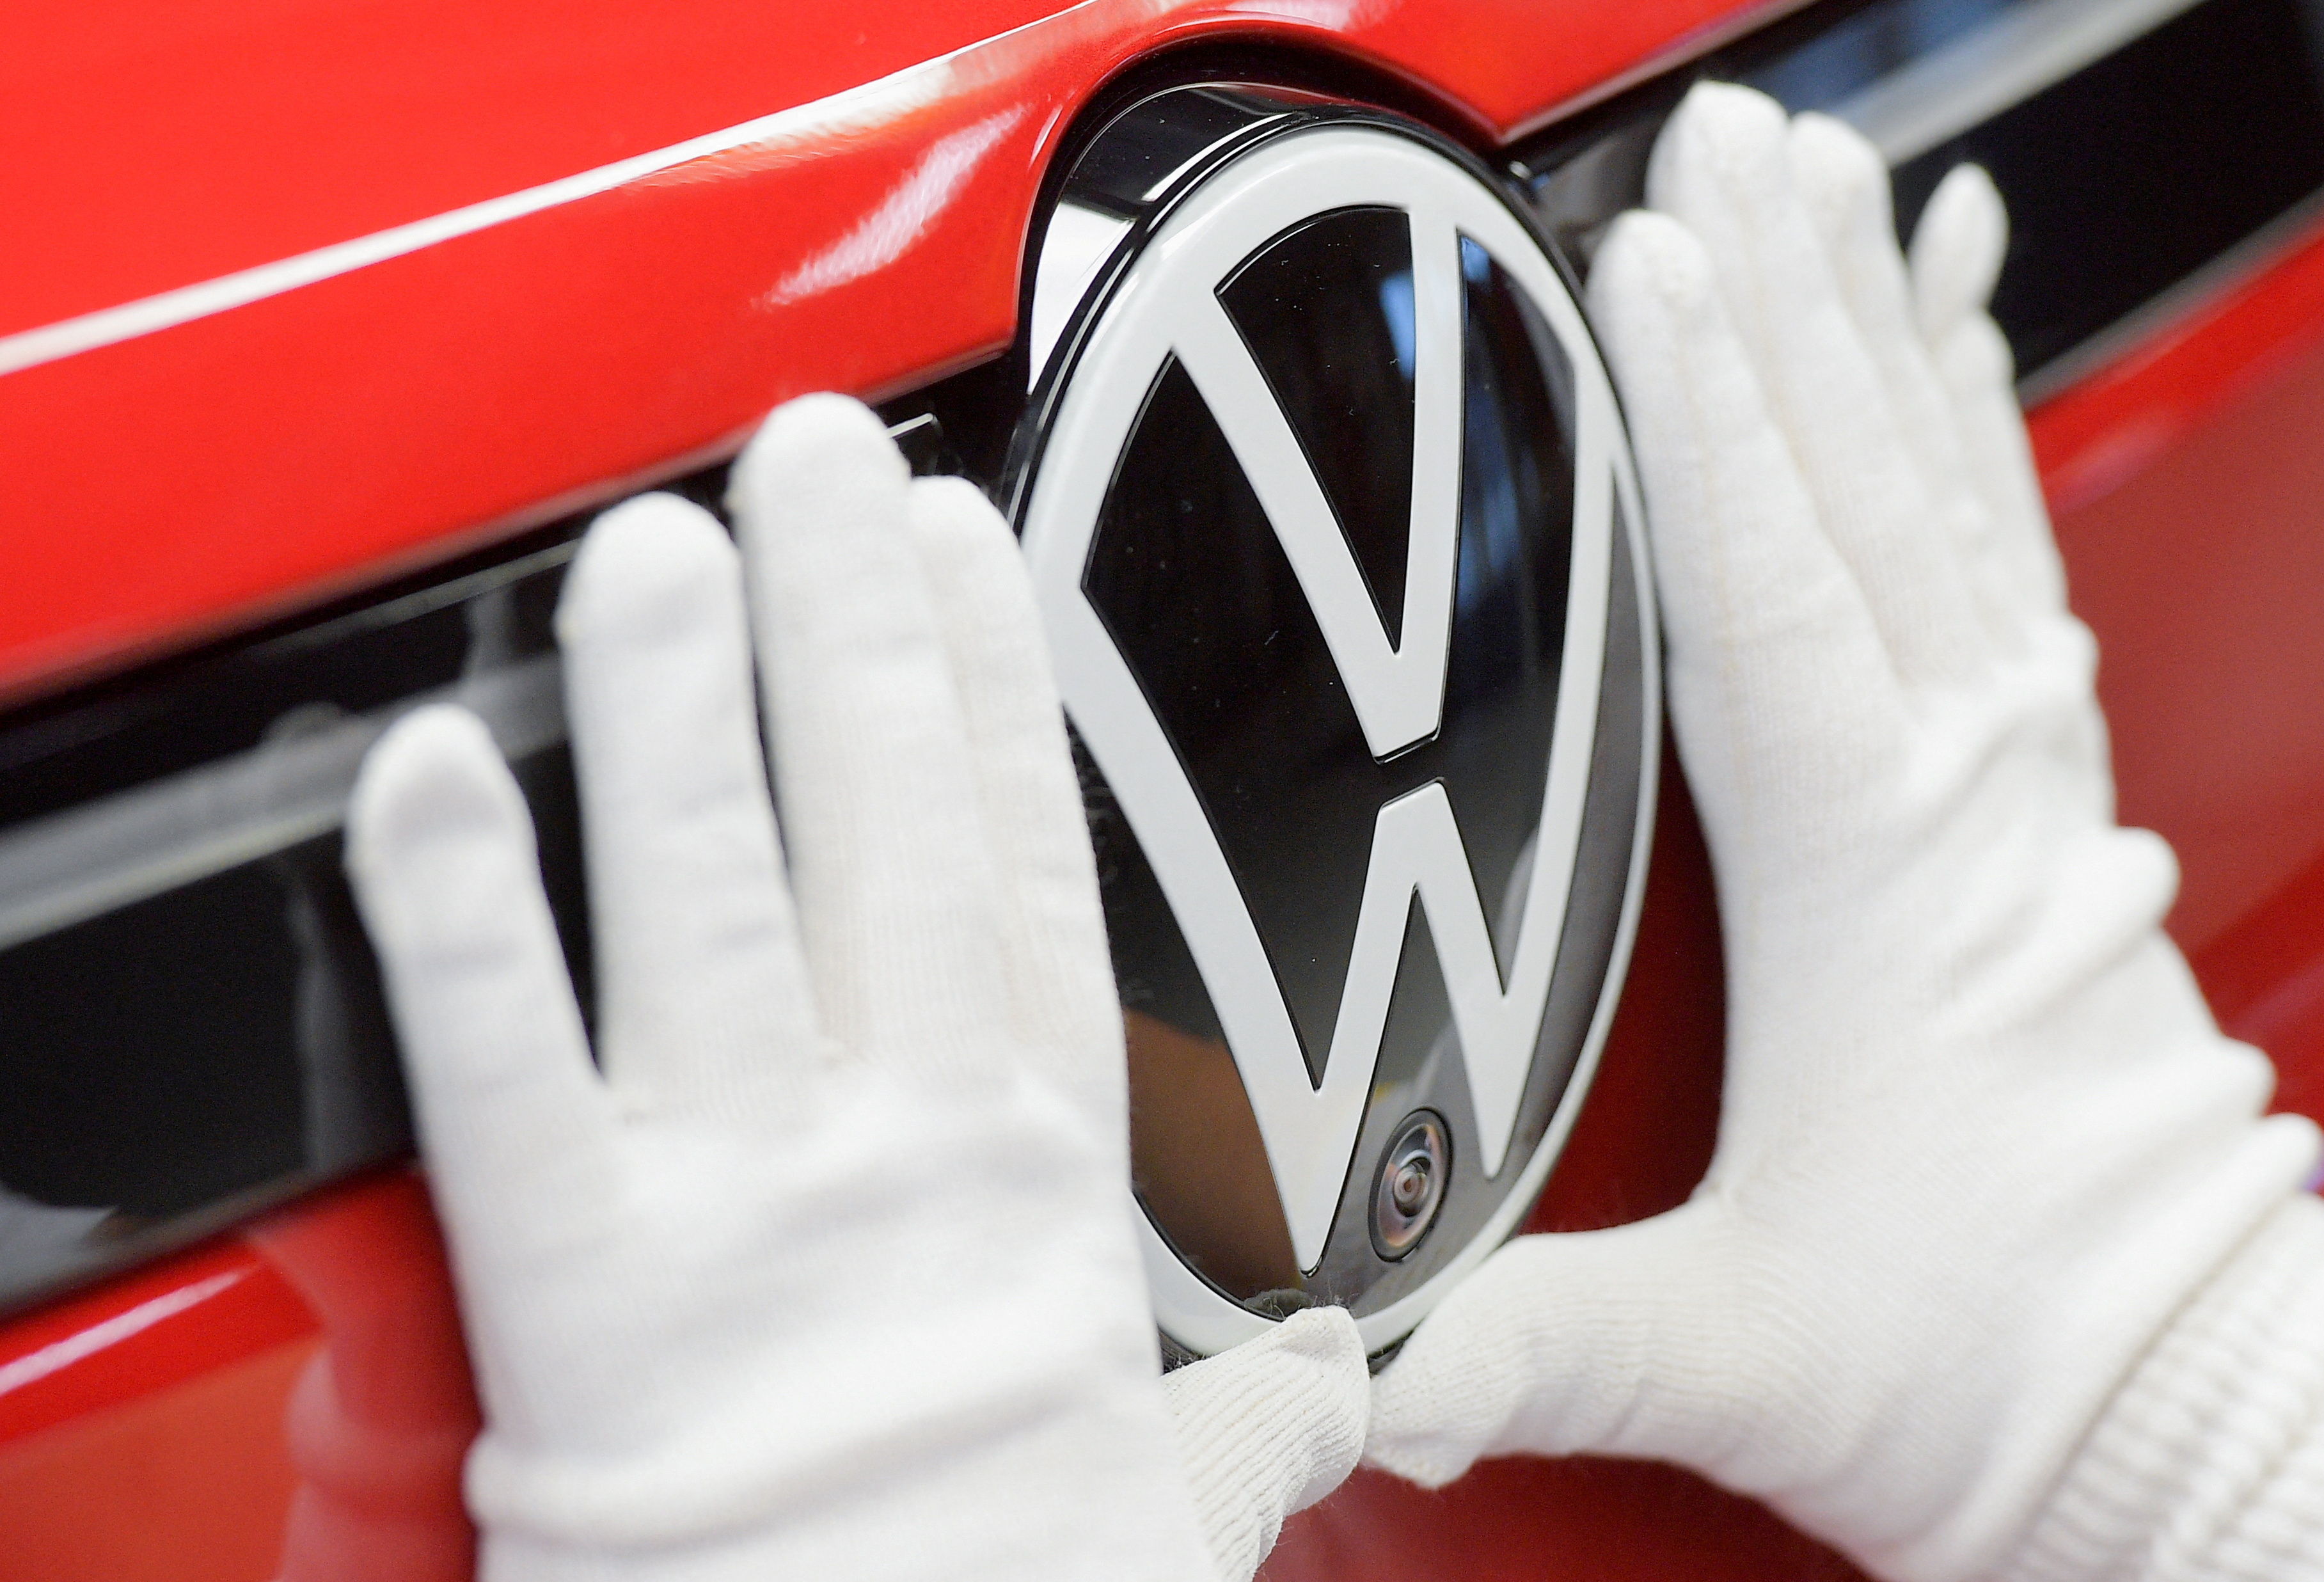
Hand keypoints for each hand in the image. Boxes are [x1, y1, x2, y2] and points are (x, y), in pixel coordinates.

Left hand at [347, 395, 1361, 1581]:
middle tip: (819, 457)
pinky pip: (508, 1074)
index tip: (972, 562)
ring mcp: (745, 1215)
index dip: (999, 706)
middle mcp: (899, 1165)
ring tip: (660, 542)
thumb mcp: (1172, 1524)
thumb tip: (1344, 1384)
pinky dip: (461, 916)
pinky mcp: (579, 1300)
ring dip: (683, 707)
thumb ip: (1254, 1421)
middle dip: (849, 632)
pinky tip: (435, 770)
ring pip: (713, 908)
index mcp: (1036, 1200)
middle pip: (877, 843)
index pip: (1023, 889)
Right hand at [1366, 84, 2323, 1581]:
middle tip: (1740, 141)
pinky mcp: (2043, 815)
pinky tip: (1964, 352)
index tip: (1654, 257)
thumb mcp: (1732, 1362)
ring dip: (1889, 338)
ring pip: (1957, 508)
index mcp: (1876, 878)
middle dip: (1795, 304)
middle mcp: (1969, 800)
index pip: (1773, 593)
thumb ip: (1534, 1350)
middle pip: (1873, 497)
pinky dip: (1984, 439)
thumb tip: (1355, 1370)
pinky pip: (2016, 572)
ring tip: (1851, 184)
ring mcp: (2024, 796)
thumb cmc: (1999, 1368)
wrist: (2196, 1415)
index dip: (1705, 420)